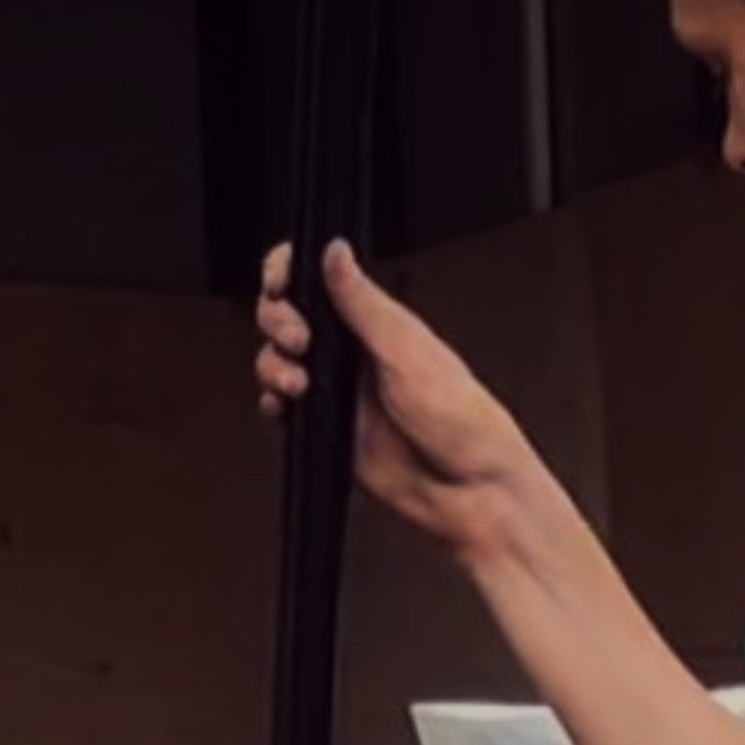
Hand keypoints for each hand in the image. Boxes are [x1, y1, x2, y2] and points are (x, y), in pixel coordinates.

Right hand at [252, 236, 539, 567]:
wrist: (471, 492)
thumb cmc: (462, 423)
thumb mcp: (408, 350)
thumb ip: (364, 303)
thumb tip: (336, 252)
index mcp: (373, 321)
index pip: (316, 278)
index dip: (289, 273)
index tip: (282, 284)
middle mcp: (352, 352)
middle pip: (286, 315)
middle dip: (278, 320)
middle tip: (298, 340)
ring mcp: (337, 391)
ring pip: (278, 360)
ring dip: (274, 365)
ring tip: (298, 381)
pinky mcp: (328, 430)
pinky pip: (283, 409)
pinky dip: (274, 404)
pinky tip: (287, 406)